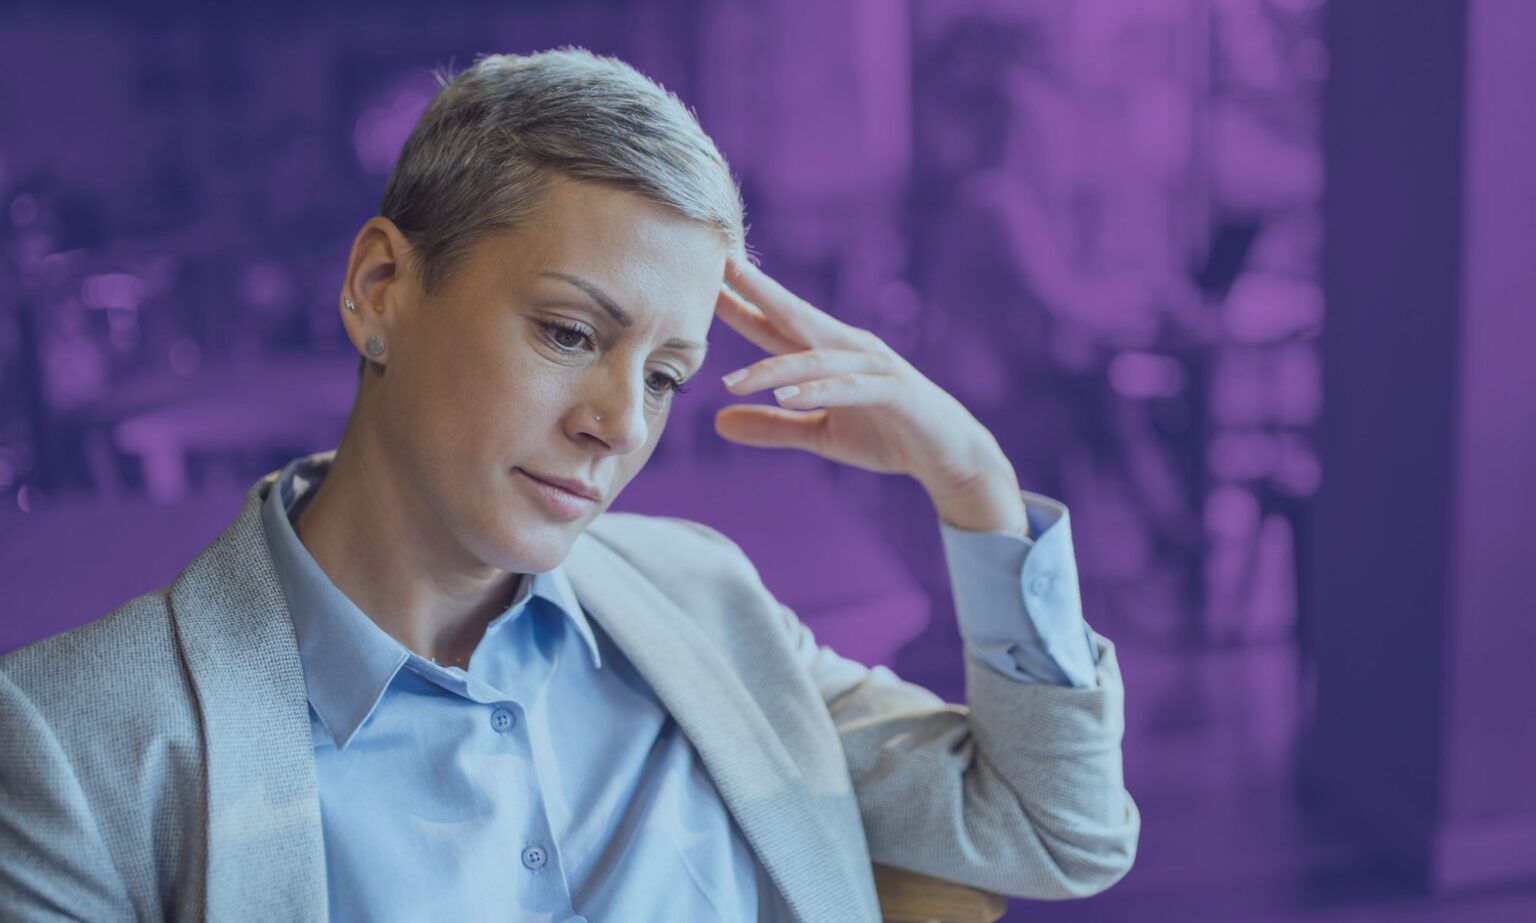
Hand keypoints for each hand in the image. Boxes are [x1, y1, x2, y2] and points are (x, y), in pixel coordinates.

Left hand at [713, 257, 1028, 535]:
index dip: (741, 305)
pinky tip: (787, 398)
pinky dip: (819, 391)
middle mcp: (849, 348)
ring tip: (734, 382)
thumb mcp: (819, 434)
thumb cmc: (886, 436)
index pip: (776, 325)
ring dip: (774, 369)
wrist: (949, 456)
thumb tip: (718, 422)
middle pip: (796, 316)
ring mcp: (874, 366)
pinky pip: (851, 387)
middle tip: (720, 268)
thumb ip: (772, 427)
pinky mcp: (895, 391)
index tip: (703, 282)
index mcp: (829, 353)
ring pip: (816, 358)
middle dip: (758, 292)